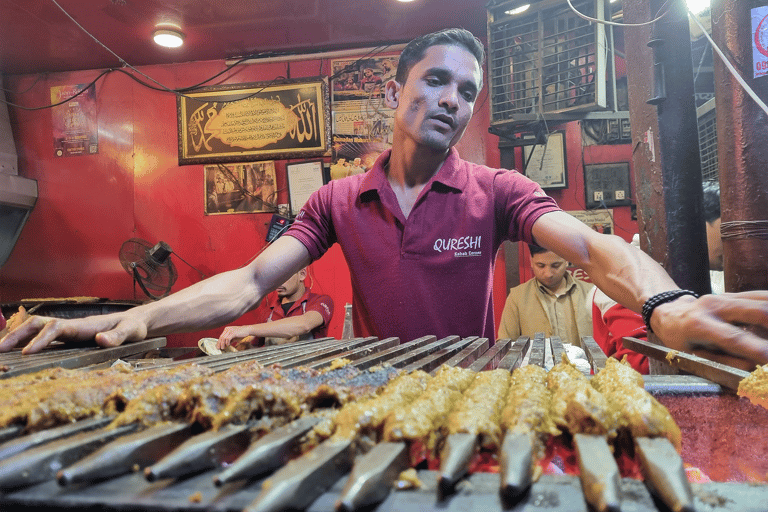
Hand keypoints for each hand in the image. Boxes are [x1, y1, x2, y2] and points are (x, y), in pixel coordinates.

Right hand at [0, 313, 148, 354]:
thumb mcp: (132, 332)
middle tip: (0, 349)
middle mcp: (74, 325)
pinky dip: (29, 340)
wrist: (138, 321)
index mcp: (86, 325)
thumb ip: (117, 336)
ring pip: (39, 328)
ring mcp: (71, 330)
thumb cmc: (134, 326)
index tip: (26, 352)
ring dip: (20, 336)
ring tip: (2, 350)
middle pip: (40, 324)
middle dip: (19, 335)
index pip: (57, 328)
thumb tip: (99, 340)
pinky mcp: (72, 335)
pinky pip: (45, 335)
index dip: (41, 339)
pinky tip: (19, 350)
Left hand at [217, 325, 253, 349]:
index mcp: (227, 329)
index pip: (221, 336)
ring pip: (223, 338)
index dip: (219, 342)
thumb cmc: (241, 333)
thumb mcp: (234, 336)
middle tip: (219, 348)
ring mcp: (230, 330)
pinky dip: (227, 342)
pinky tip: (228, 345)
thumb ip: (230, 339)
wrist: (247, 330)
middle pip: (221, 337)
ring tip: (223, 348)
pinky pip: (228, 338)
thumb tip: (225, 345)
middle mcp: (227, 329)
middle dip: (219, 343)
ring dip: (223, 344)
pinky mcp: (233, 332)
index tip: (218, 346)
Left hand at [651, 291, 767, 369]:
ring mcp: (725, 296)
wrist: (670, 313)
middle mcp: (713, 305)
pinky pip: (763, 297)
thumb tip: (755, 369)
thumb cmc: (681, 342)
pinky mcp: (735, 293)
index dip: (759, 350)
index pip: (735, 338)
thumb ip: (725, 363)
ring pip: (764, 300)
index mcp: (698, 324)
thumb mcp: (694, 357)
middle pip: (757, 310)